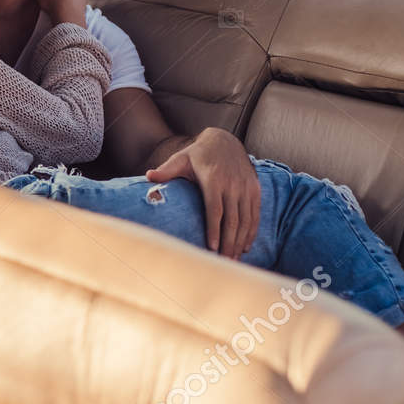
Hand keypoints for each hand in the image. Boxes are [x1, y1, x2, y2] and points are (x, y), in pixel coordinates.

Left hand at [145, 128, 259, 258]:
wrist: (224, 140)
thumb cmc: (197, 154)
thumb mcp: (181, 159)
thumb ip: (166, 170)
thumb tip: (148, 176)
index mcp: (214, 180)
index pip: (215, 210)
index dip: (214, 230)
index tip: (212, 248)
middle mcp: (233, 184)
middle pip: (233, 219)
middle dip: (229, 243)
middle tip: (223, 263)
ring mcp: (246, 187)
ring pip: (246, 219)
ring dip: (240, 241)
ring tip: (233, 260)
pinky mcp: (255, 188)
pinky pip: (255, 213)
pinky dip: (251, 231)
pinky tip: (245, 246)